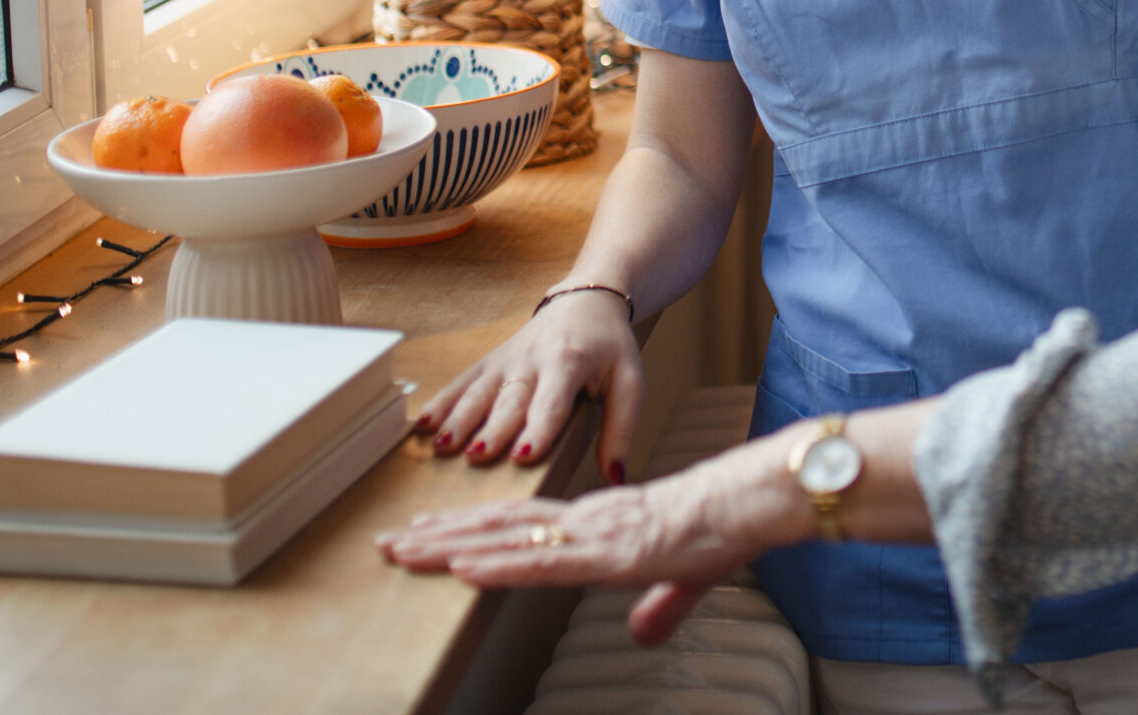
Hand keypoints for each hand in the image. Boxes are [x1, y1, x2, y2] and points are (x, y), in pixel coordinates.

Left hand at [376, 436, 810, 641]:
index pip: (522, 524)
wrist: (749, 503)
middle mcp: (584, 521)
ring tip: (402, 550)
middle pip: (498, 525)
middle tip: (387, 539)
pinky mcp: (606, 552)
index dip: (471, 526)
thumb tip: (643, 634)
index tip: (427, 530)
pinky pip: (541, 562)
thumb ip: (660, 605)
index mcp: (599, 523)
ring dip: (449, 545)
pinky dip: (497, 564)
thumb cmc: (723, 529)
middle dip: (439, 533)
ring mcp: (591, 534)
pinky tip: (461, 566)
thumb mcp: (685, 579)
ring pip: (506, 538)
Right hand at [414, 288, 641, 475]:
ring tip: (442, 445)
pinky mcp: (491, 360)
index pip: (552, 402)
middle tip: (475, 457)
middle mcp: (533, 360)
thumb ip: (622, 429)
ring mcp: (507, 360)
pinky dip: (442, 402)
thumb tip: (616, 476)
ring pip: (479, 392)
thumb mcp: (629, 382)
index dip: (538, 428)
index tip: (522, 455)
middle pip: (510, 401)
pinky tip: (423, 425)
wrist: (586, 301)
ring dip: (459, 419)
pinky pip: (463, 381)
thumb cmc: (609, 348)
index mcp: (570, 364)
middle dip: (492, 429)